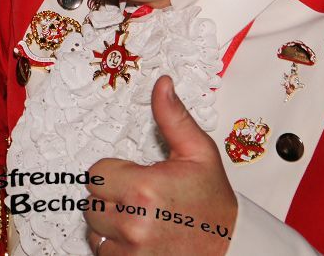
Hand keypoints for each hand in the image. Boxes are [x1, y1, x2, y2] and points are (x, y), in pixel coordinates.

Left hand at [84, 76, 236, 254]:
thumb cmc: (213, 205)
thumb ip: (174, 118)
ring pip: (93, 226)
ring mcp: (130, 251)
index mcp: (145, 188)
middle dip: (112, 196)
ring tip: (141, 217)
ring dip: (110, 222)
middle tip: (142, 198)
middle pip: (92, 200)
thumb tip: (162, 85)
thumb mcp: (199, 154)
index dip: (116, 172)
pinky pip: (101, 251)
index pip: (97, 173)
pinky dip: (114, 245)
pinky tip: (138, 237)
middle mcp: (134, 222)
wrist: (230, 249)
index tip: (135, 176)